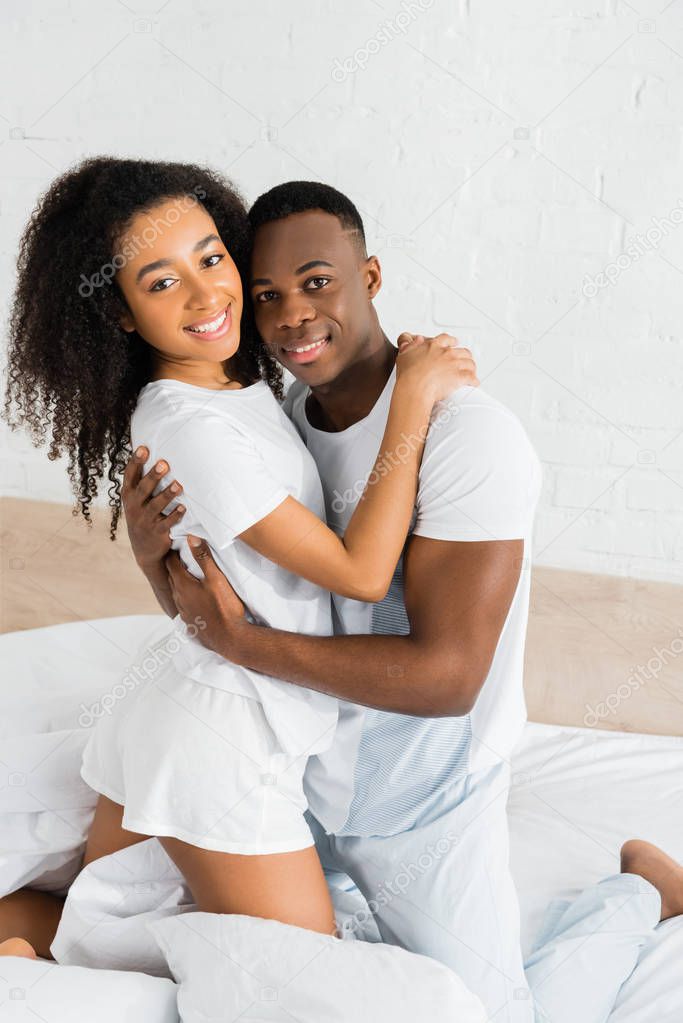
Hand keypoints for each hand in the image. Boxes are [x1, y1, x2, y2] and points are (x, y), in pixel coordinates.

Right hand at [122, 446, 185, 566]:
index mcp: (129, 494)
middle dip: (153, 476)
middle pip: (143, 488)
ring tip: (178, 485)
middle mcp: (134, 506)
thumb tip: (150, 449)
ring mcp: (144, 519)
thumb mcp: (136, 499)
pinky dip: (175, 515)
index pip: (130, 475)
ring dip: (167, 495)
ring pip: (156, 506)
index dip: (136, 461)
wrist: (145, 549)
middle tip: (164, 463)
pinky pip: (166, 523)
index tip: (144, 448)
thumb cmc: (143, 514)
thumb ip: (142, 480)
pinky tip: (183, 508)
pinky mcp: (156, 532)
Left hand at [166, 535, 246, 658]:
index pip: (171, 563)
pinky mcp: (190, 624)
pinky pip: (183, 606)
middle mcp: (178, 599)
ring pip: (176, 593)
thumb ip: (204, 558)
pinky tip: (195, 599)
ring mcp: (183, 613)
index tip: (176, 544)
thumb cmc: (224, 607)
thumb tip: (191, 537)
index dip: (173, 553)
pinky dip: (186, 598)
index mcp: (182, 586)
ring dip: (180, 583)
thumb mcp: (216, 579)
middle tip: (181, 556)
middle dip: (174, 566)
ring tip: (188, 576)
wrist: (231, 639)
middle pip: (171, 577)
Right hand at [395, 333, 477, 402]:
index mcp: (434, 346)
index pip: (446, 339)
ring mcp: (455, 364)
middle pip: (462, 351)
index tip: (454, 343)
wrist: (414, 388)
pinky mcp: (460, 377)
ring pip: (470, 363)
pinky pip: (472, 378)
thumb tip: (416, 340)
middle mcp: (446, 353)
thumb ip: (411, 345)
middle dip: (464, 356)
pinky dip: (474, 381)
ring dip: (471, 368)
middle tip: (463, 360)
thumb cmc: (409, 374)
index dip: (452, 341)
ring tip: (470, 372)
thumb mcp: (405, 354)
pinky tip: (473, 383)